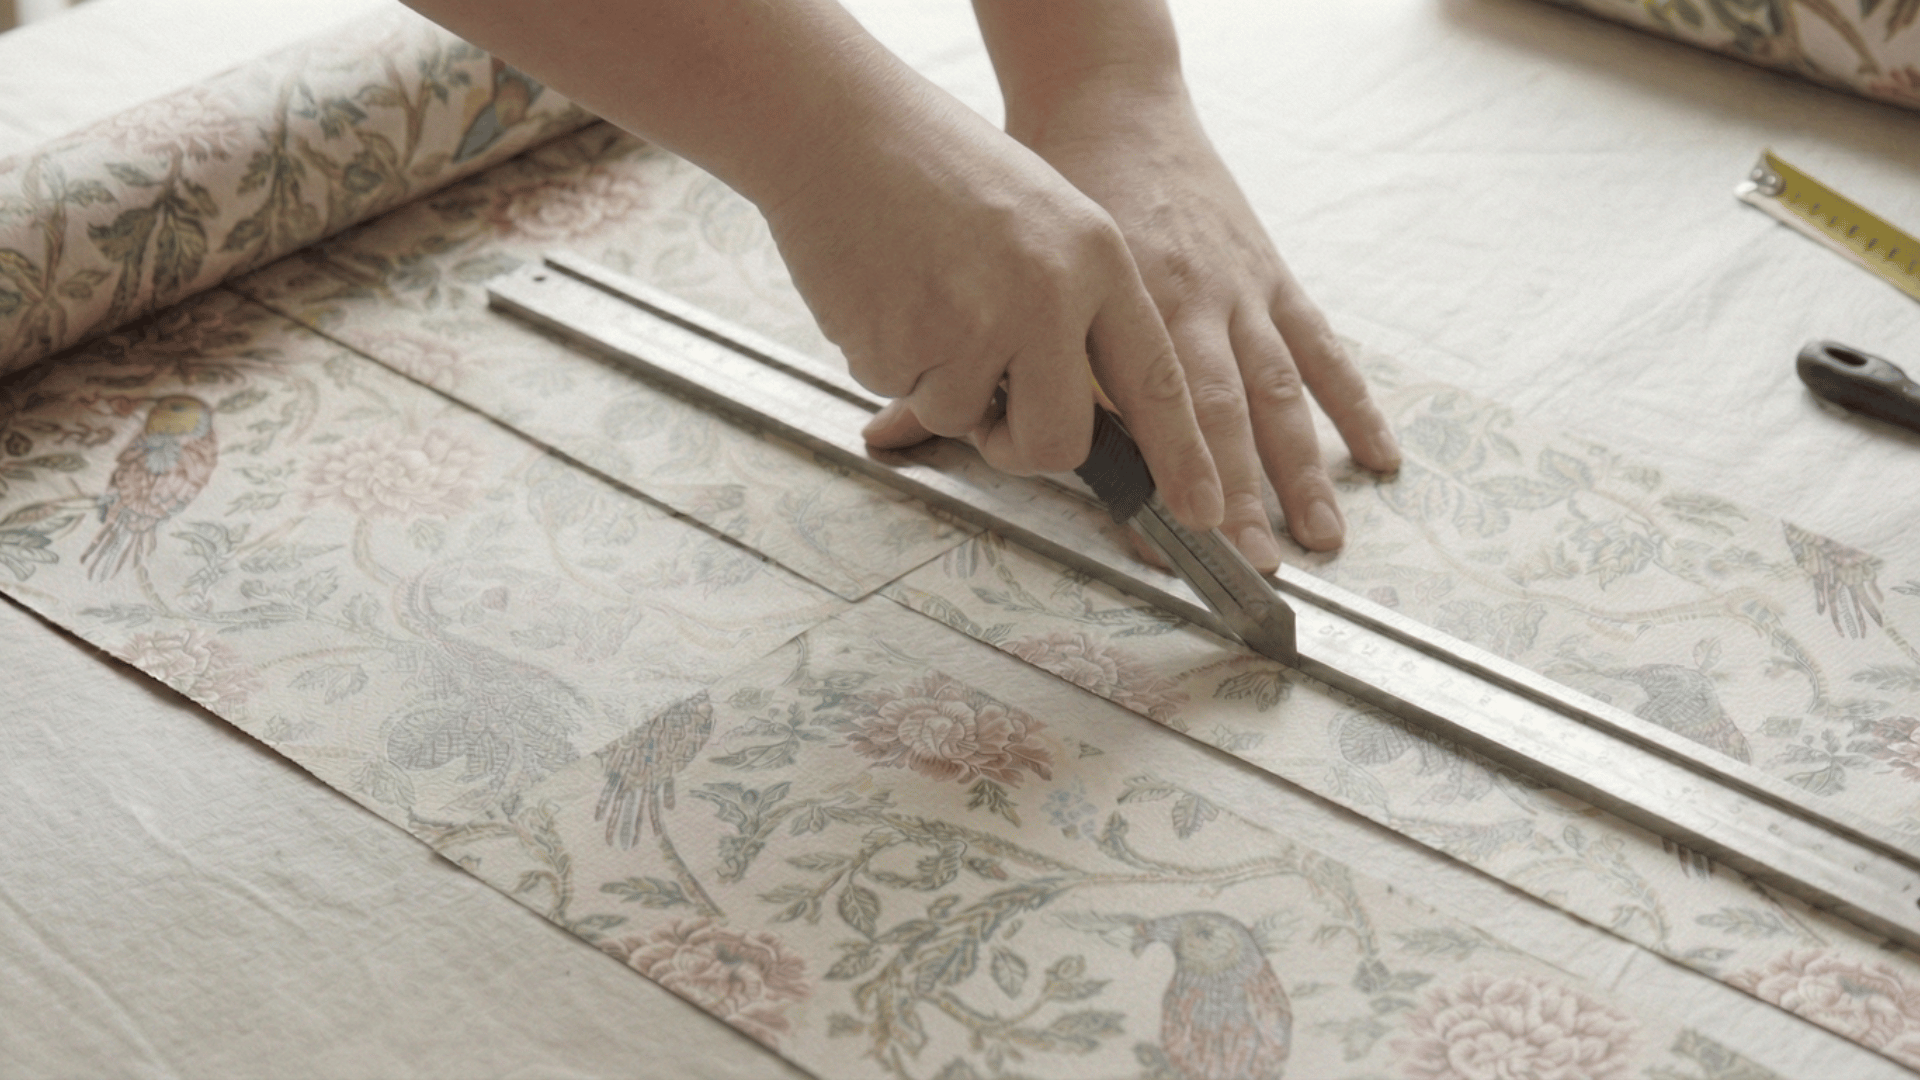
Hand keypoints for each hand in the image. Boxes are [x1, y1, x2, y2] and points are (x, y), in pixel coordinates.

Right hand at [759, 71, 1223, 531]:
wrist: (839, 126)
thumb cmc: (936, 168)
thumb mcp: (1039, 220)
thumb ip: (1071, 308)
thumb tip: (1077, 414)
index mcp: (1096, 259)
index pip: (1157, 378)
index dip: (1182, 455)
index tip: (1202, 510)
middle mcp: (1048, 296)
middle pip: (1061, 441)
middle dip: (1023, 450)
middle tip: (993, 419)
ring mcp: (976, 324)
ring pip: (967, 422)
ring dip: (937, 385)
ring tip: (921, 297)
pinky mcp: (906, 345)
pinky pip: (903, 395)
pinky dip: (888, 358)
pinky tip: (883, 289)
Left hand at [1006, 79, 1399, 564]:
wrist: (1108, 100)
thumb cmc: (1050, 190)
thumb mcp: (1005, 271)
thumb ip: (960, 361)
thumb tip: (886, 437)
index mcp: (1118, 303)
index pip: (1140, 416)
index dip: (1156, 486)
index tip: (1163, 548)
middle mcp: (1188, 301)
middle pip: (1218, 415)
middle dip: (1238, 497)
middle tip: (1250, 565)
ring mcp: (1239, 290)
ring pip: (1278, 393)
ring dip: (1301, 471)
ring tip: (1320, 540)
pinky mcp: (1273, 274)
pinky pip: (1322, 347)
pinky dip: (1355, 404)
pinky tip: (1379, 458)